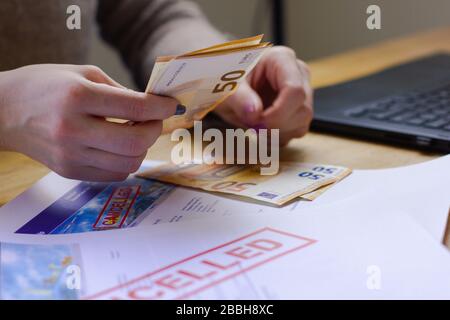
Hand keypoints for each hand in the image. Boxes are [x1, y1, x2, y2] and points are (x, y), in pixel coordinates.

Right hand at [0, 64, 176, 180]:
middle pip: (135, 142)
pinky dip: (125, 161)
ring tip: (135, 131)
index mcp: (78, 96)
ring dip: (142, 148)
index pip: (136, 107)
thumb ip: (120, 91)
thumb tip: (153, 106)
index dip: (161, 107)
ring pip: (128, 163)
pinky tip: (120, 146)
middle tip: (153, 120)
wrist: (3, 110)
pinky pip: (113, 174)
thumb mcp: (83, 74)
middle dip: (154, 131)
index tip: (170, 105)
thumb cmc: (45, 85)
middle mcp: (73, 129)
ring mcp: (70, 155)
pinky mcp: (69, 171)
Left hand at [214, 46, 312, 145]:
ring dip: (277, 132)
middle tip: (252, 126)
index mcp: (281, 60)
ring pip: (302, 122)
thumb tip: (254, 113)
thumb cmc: (228, 80)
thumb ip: (239, 99)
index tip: (258, 121)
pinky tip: (262, 128)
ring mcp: (302, 92)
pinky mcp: (298, 110)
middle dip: (277, 124)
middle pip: (302, 109)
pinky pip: (297, 130)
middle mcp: (297, 74)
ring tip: (255, 125)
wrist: (226, 86)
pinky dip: (278, 135)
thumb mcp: (227, 88)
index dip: (278, 113)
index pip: (295, 91)